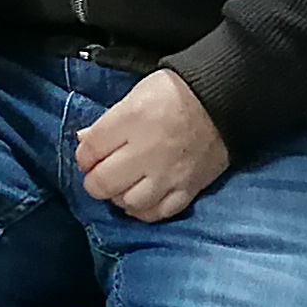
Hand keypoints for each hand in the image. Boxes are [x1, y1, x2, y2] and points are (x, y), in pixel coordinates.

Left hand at [77, 69, 230, 221]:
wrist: (223, 101)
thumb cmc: (175, 93)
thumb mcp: (135, 95)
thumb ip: (108, 122)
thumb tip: (83, 142)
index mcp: (131, 120)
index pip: (90, 150)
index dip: (83, 156)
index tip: (89, 155)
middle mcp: (147, 151)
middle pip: (103, 183)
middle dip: (95, 181)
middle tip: (101, 174)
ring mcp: (168, 174)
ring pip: (128, 203)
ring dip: (119, 197)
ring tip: (122, 186)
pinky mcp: (188, 189)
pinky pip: (157, 213)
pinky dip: (144, 210)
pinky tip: (141, 199)